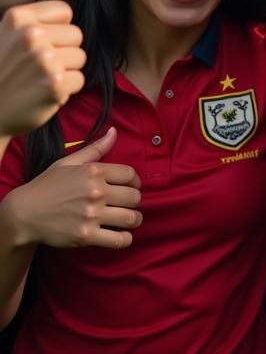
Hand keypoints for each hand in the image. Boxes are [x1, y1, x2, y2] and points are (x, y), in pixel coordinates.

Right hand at [0, 2, 84, 137]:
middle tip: (39, 65)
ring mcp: (44, 60)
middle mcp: (31, 36)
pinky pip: (79, 79)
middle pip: (75, 35)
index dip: (57, 27)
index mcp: (18, 18)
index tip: (44, 41)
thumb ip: (32, 22)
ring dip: (65, 70)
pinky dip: (65, 90)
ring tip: (39, 79)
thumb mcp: (4, 35)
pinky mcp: (55, 84)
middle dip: (62, 50)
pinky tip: (42, 93)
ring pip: (80, 57)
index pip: (64, 11)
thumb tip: (66, 18)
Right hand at [3, 127, 140, 248]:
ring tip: (132, 220)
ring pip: (130, 218)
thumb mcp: (69, 162)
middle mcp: (96, 192)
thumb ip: (95, 148)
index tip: (133, 186)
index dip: (136, 181)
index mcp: (94, 172)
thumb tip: (114, 131)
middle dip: (136, 201)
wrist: (23, 214)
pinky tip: (123, 236)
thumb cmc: (47, 186)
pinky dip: (125, 239)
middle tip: (130, 204)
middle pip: (133, 197)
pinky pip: (117, 240)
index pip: (130, 174)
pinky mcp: (85, 236)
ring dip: (135, 219)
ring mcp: (91, 215)